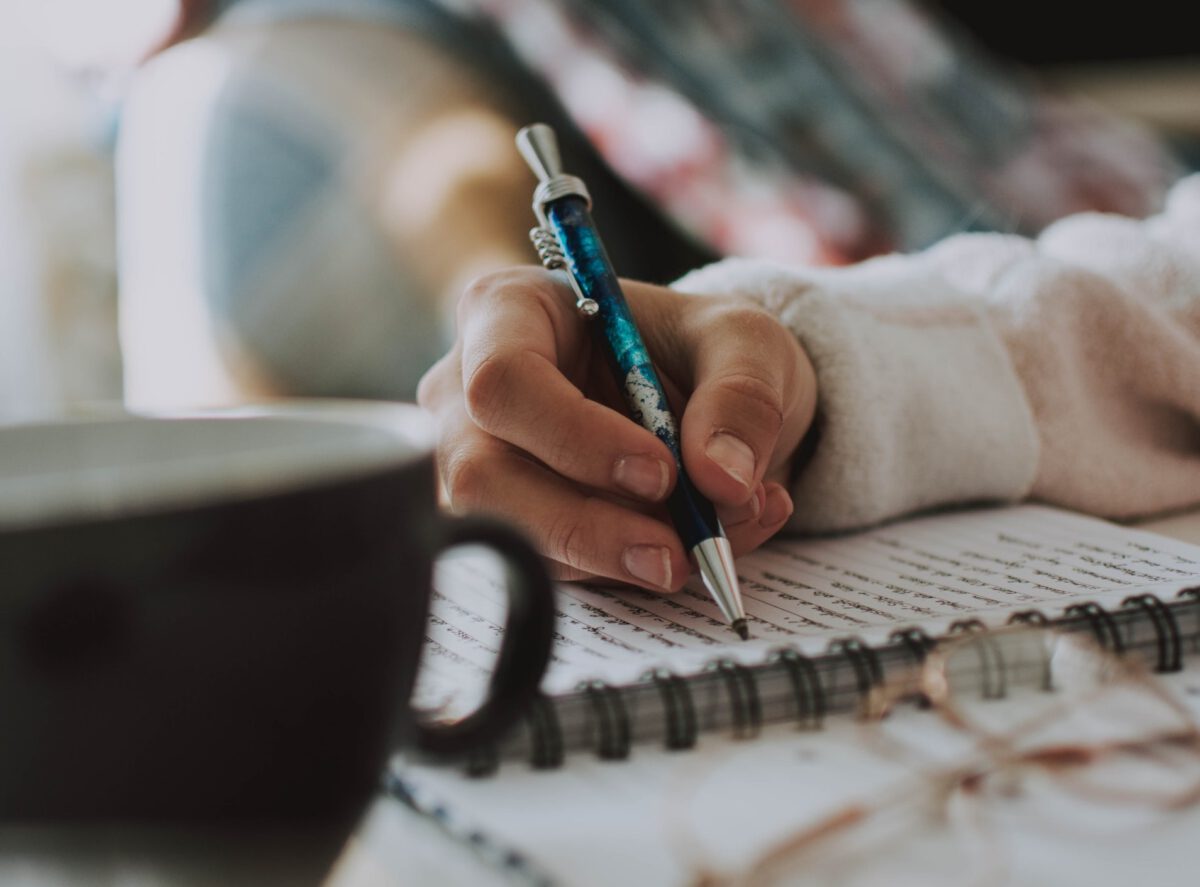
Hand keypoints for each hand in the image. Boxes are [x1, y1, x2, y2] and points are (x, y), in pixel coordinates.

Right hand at [418, 267, 816, 591]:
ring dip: (615, 557)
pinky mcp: (507, 522)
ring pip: (513, 534)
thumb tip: (723, 481)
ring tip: (709, 542)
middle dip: (585, 526)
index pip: (504, 379)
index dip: (576, 436)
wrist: (702, 399)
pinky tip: (694, 546)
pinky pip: (549, 566)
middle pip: (484, 475)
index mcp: (509, 312)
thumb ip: (742, 396)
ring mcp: (475, 463)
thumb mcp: (744, 342)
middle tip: (676, 553)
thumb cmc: (699, 348)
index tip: (661, 472)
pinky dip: (627, 571)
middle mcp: (468, 390)